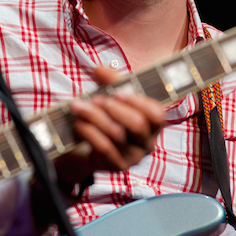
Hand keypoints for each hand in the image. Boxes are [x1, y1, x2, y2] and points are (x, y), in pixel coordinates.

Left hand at [54, 65, 165, 188]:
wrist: (91, 148)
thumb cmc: (109, 118)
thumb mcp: (113, 98)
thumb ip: (110, 82)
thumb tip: (99, 69)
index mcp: (153, 124)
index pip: (157, 114)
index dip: (138, 102)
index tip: (118, 92)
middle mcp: (147, 142)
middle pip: (137, 124)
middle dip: (114, 108)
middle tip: (96, 99)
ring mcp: (134, 157)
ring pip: (116, 134)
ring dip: (95, 117)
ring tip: (78, 107)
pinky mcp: (117, 166)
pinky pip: (104, 148)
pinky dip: (89, 132)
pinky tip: (79, 123)